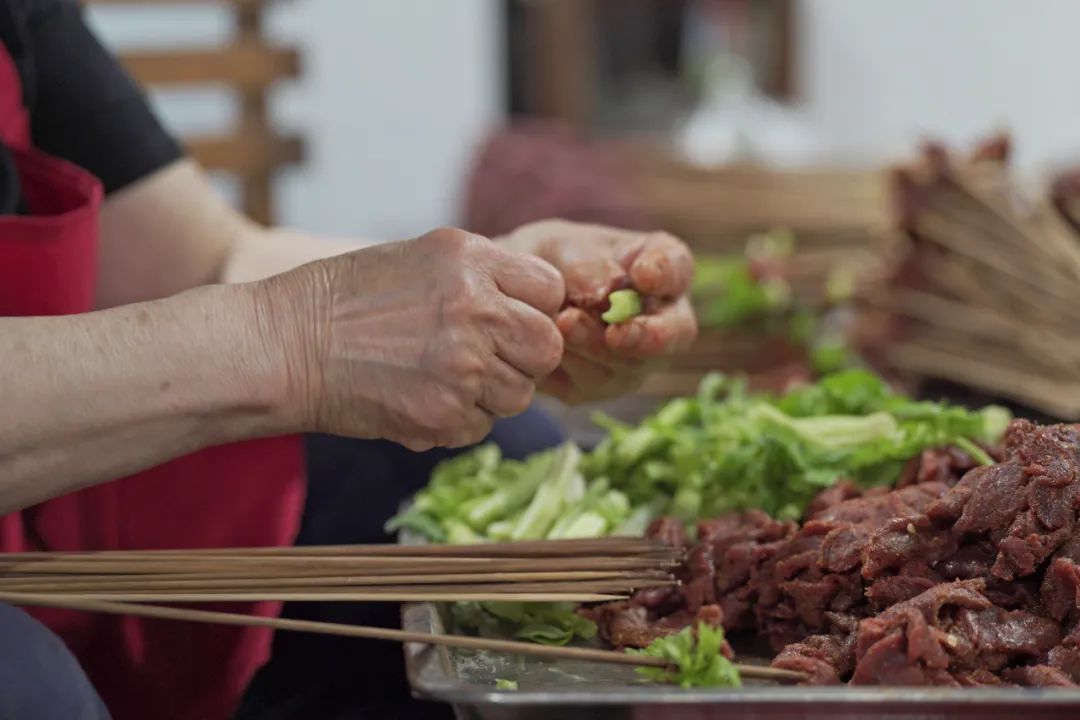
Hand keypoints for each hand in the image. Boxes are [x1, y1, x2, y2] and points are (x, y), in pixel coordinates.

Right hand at [258, 228, 564, 450]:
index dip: (535, 308)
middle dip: (525, 356)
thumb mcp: (424, 257)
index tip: (510, 317)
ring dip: (491, 392)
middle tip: (487, 355)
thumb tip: (542, 308)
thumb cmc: (349, 298)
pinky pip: (483, 426)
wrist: (287, 345)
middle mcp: (475, 308)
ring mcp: (463, 364)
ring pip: (519, 394)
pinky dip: (459, 419)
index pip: (551, 289)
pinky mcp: (445, 413)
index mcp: (472, 259)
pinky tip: (420, 396)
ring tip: (442, 375)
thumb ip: (487, 275)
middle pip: (547, 346)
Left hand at [501, 220, 696, 402]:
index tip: (644, 274)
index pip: (677, 268)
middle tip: (616, 333)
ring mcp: (634, 360)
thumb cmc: (551, 259)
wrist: (516, 295)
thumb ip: (586, 266)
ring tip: (561, 320)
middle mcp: (660, 320)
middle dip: (648, 337)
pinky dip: (567, 362)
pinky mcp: (598, 387)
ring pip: (626, 366)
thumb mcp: (561, 248)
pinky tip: (544, 340)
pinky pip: (588, 384)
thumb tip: (602, 294)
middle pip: (675, 334)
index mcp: (659, 270)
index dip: (666, 274)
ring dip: (593, 345)